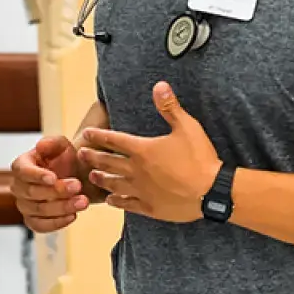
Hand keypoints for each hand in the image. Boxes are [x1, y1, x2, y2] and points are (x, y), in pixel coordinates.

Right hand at [9, 135, 92, 233]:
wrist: (76, 177)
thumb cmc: (66, 160)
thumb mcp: (63, 146)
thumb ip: (53, 143)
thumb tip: (40, 146)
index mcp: (21, 166)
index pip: (23, 171)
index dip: (37, 176)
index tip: (54, 178)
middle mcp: (19, 187)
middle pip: (32, 193)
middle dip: (57, 191)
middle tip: (78, 186)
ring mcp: (24, 205)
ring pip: (38, 211)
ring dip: (62, 207)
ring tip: (83, 202)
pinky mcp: (33, 221)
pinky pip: (40, 226)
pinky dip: (57, 223)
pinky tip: (73, 216)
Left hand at [77, 82, 221, 223]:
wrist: (212, 191)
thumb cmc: (200, 158)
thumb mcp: (187, 127)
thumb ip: (170, 107)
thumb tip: (159, 85)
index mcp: (143, 150)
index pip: (113, 140)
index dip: (98, 136)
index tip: (86, 134)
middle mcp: (137, 170)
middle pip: (108, 163)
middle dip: (93, 157)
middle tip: (82, 155)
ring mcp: (141, 190)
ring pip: (113, 184)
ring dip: (101, 179)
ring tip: (92, 176)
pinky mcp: (149, 207)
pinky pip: (126, 204)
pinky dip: (116, 201)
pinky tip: (110, 200)